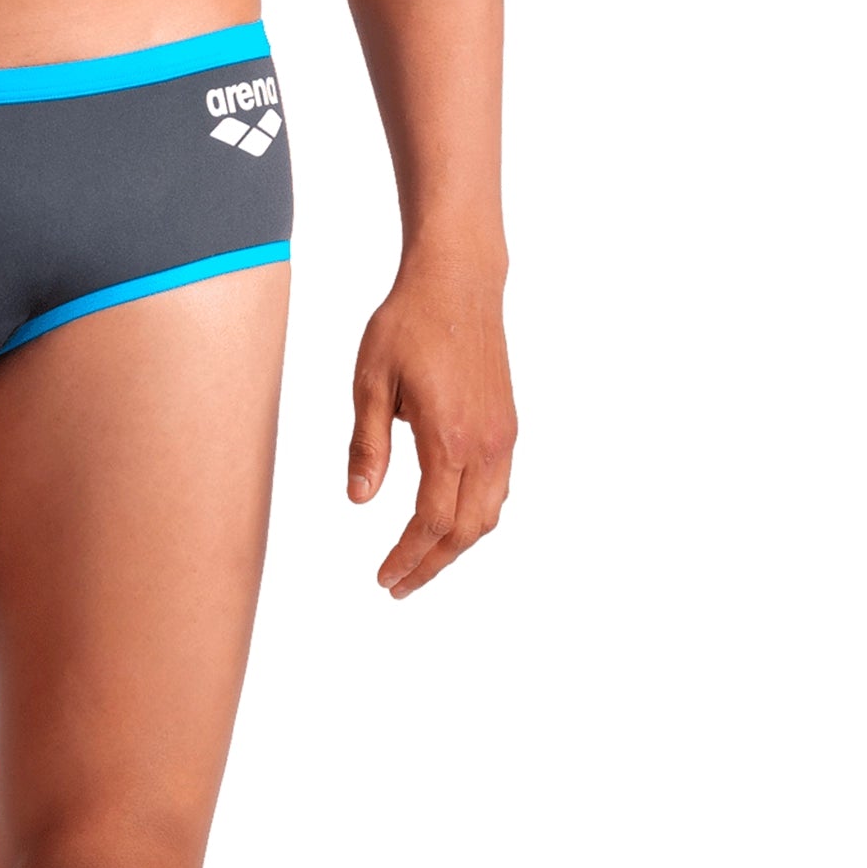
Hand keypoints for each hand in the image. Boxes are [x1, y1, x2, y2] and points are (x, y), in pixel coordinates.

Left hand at [347, 251, 514, 598]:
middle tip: (397, 585)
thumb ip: (368, 444)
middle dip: (432, 565)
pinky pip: (499, 488)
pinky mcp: (507, 423)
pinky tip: (449, 518)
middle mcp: (486, 444)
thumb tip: (358, 499)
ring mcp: (503, 435)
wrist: (458, 282)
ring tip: (421, 560)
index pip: (432, 522)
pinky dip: (476, 516)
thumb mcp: (371, 381)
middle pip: (466, 531)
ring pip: (490, 514)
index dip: (408, 557)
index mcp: (449, 438)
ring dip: (457, 545)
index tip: (384, 578)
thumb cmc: (408, 324)